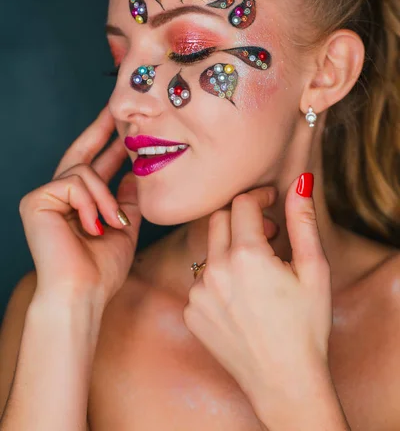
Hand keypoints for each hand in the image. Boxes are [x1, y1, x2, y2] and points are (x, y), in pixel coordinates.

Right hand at [19, 105, 140, 307]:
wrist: (82, 294)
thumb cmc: (101, 270)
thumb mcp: (123, 227)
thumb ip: (127, 200)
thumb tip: (134, 174)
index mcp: (78, 204)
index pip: (93, 166)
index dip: (108, 145)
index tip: (123, 127)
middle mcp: (58, 197)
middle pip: (80, 154)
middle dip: (100, 130)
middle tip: (116, 107)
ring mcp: (44, 197)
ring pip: (84, 171)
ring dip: (106, 197)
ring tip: (114, 224)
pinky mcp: (35, 200)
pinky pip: (74, 183)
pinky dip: (90, 202)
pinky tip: (93, 226)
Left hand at [183, 173, 331, 416]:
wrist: (285, 381)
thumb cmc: (306, 326)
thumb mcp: (313, 269)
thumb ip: (302, 221)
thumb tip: (299, 183)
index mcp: (245, 255)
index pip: (242, 203)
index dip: (259, 196)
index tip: (271, 202)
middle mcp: (214, 270)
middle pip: (220, 220)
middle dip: (242, 218)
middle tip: (267, 234)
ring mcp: (198, 293)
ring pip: (209, 250)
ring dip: (229, 250)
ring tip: (256, 272)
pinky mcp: (191, 312)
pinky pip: (201, 281)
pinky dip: (219, 279)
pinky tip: (241, 298)